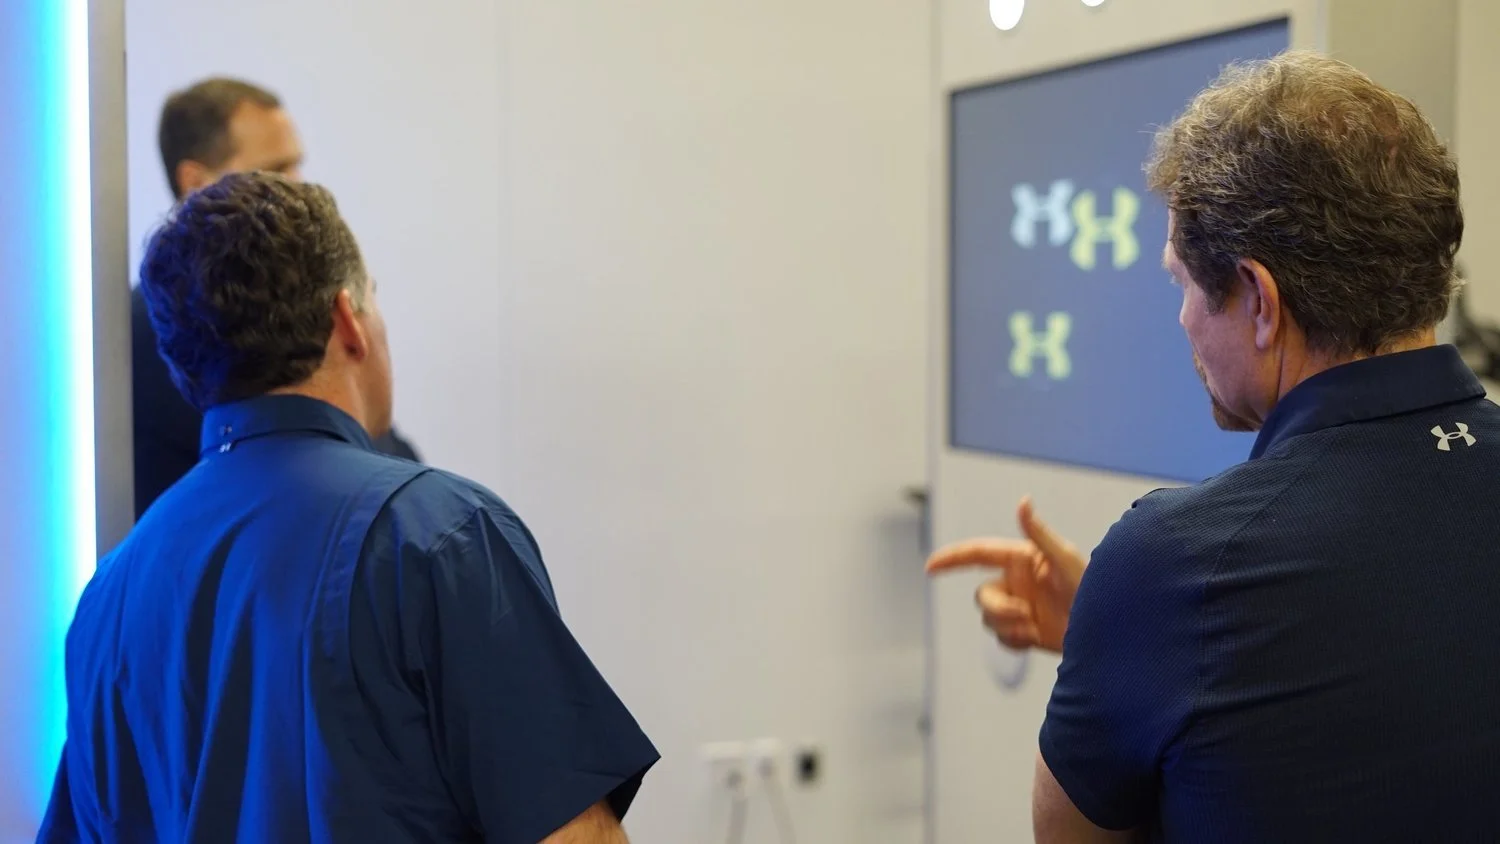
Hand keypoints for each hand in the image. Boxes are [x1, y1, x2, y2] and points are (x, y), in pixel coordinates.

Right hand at [925, 497, 1085, 653]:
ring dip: (1006, 626)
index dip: (951, 559)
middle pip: (982, 595)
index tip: (930, 566)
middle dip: (997, 608)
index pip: (978, 554)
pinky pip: (1002, 639)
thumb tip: (1023, 501)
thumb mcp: (1066, 559)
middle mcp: (1017, 583)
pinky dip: (1014, 642)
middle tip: (1022, 616)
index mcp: (1022, 560)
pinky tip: (1035, 639)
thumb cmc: (1093, 588)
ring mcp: (1020, 608)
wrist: (1107, 630)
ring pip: (989, 618)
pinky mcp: (1026, 632)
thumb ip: (1039, 533)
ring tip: (1033, 629)